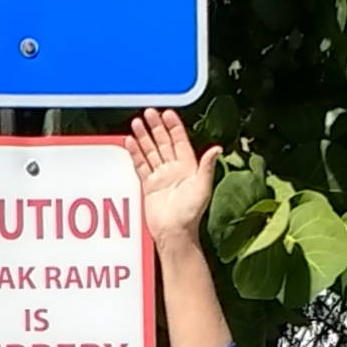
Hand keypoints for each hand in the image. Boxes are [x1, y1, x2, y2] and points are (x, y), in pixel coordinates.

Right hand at [127, 107, 221, 252]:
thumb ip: (206, 167)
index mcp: (188, 167)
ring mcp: (160, 176)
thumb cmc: (190, 214)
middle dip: (156, 127)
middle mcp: (174, 169)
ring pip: (151, 151)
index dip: (174, 126)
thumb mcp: (202, 188)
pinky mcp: (149, 185)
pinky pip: (141, 165)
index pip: (179, 141)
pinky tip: (130, 142)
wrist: (174, 233)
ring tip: (136, 123)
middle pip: (163, 142)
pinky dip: (135, 153)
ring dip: (144, 137)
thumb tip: (217, 148)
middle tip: (148, 112)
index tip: (167, 113)